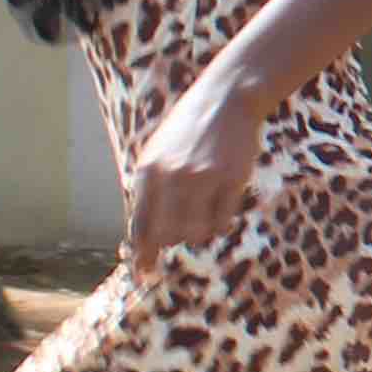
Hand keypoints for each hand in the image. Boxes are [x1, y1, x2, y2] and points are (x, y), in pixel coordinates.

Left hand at [125, 73, 271, 262]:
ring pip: (195, 233)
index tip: (144, 272)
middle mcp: (172, 177)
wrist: (226, 99)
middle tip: (182, 230)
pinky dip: (218, 222)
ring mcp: (203, 178)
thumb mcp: (157, 155)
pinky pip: (221, 222)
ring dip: (198, 232)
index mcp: (147, 171)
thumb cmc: (188, 130)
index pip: (139, 226)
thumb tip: (143, 239)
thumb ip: (148, 192)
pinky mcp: (231, 180)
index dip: (141, 254)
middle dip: (173, 240)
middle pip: (168, 236)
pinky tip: (220, 203)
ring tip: (202, 210)